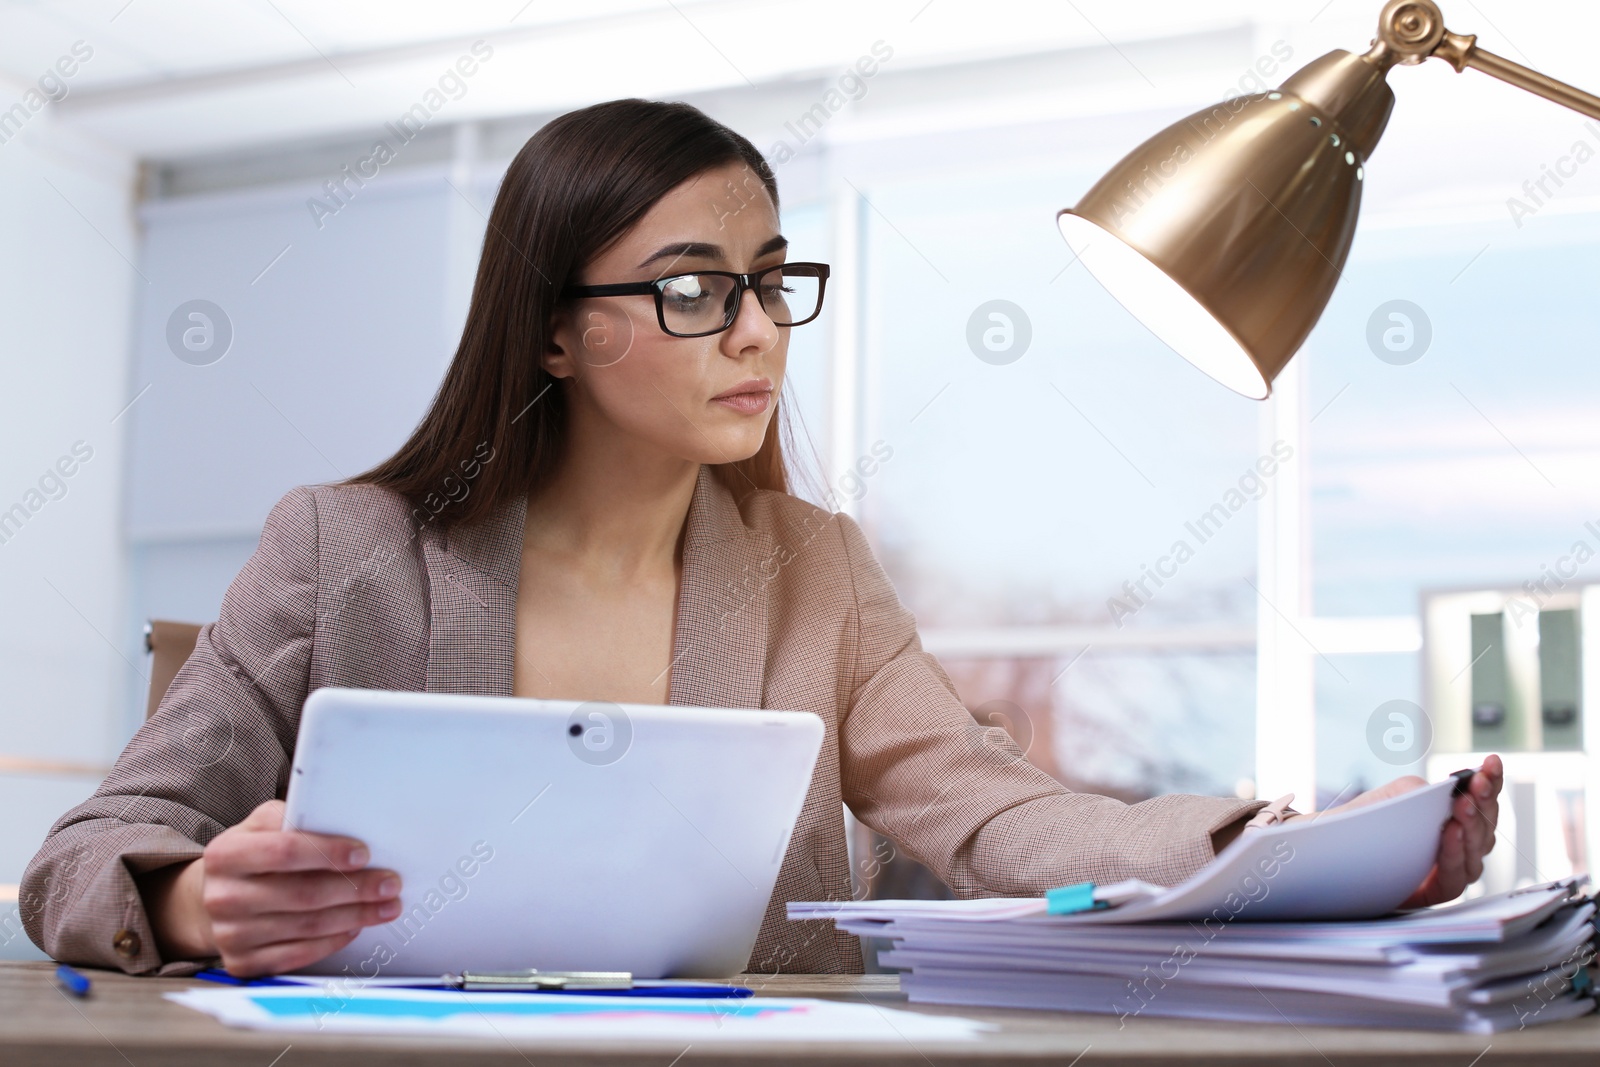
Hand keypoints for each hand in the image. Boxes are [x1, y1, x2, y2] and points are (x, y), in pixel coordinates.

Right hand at [144, 799, 402, 975]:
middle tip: (390, 883)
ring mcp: (229, 935)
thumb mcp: (262, 825)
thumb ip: (294, 819)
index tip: (364, 853)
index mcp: (225, 854)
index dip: (327, 853)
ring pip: (306, 927)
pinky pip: (298, 955)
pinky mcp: (242, 963)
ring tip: (386, 906)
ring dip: (354, 916)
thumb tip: (345, 819)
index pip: (284, 852)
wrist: (215, 897)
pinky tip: (354, 927)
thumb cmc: (253, 854)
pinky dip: (333, 941)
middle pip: (302, 894)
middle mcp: (222, 897)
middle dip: (354, 889)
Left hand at [1300, 755, 1502, 908]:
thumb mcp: (1394, 796)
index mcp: (1453, 817)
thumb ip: (1420, 790)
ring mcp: (1448, 869)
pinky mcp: (1433, 892)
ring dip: (1471, 826)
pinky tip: (1450, 832)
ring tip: (1462, 806)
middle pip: (1485, 826)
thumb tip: (1448, 790)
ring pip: (1476, 852)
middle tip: (1477, 783)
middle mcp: (1457, 844)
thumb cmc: (1367, 820)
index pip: (1481, 800)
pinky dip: (1454, 854)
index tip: (1492, 762)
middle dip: (1483, 802)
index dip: (1491, 782)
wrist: (1334, 845)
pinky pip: (1455, 879)